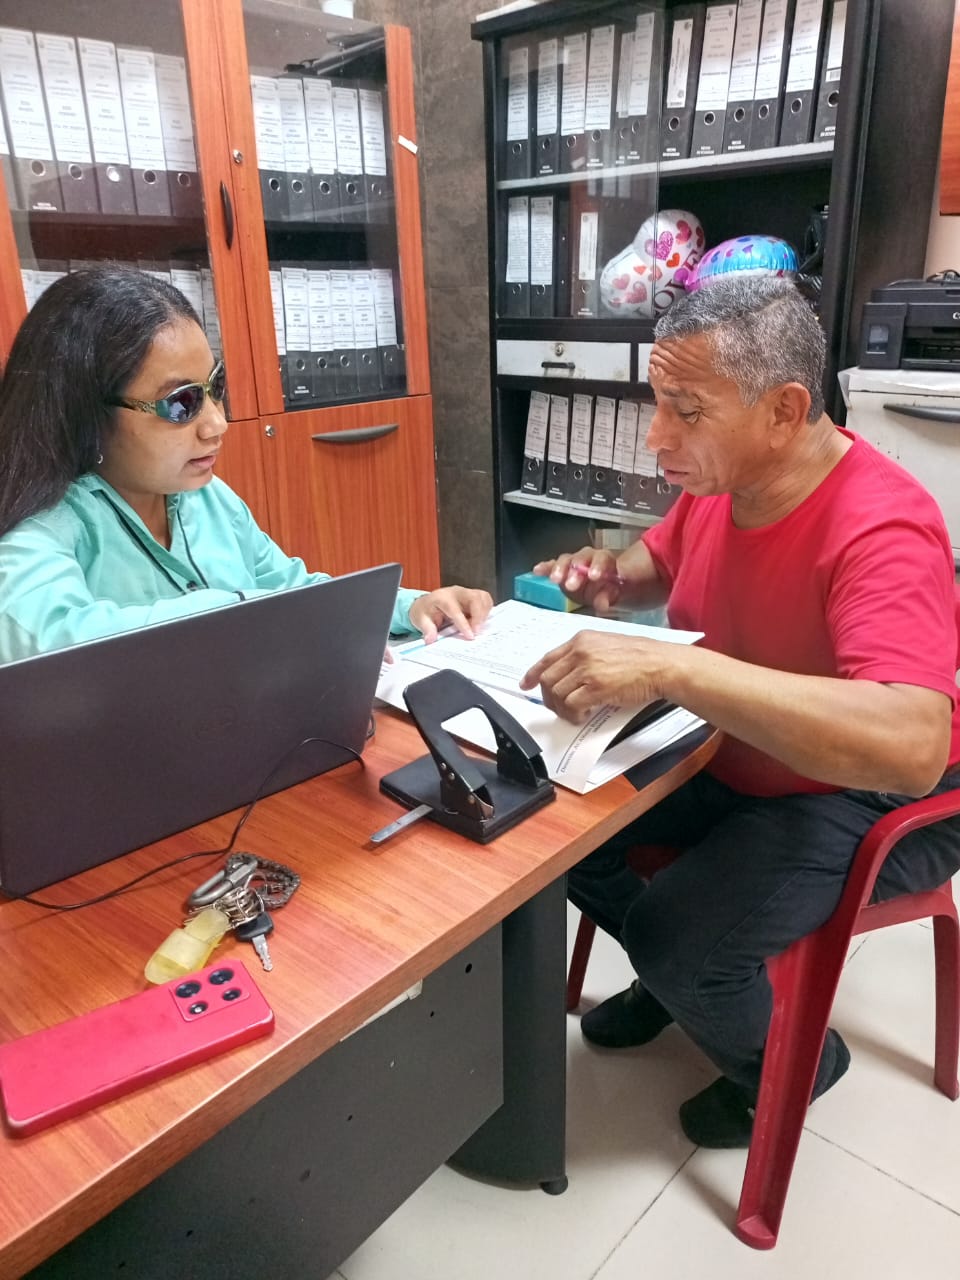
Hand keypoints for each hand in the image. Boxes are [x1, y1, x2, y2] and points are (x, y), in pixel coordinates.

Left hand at [408, 585, 493, 641]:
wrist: (426, 603)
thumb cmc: (425, 611)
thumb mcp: (420, 620)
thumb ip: (427, 629)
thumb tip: (431, 640)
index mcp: (442, 597)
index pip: (456, 610)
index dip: (464, 624)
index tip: (470, 636)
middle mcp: (456, 592)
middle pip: (474, 598)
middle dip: (479, 616)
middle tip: (477, 631)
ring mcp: (466, 592)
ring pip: (483, 597)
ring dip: (484, 613)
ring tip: (477, 627)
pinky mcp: (473, 595)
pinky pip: (485, 599)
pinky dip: (486, 610)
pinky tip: (479, 620)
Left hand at [520, 631, 675, 722]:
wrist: (661, 664)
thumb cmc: (641, 657)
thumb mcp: (607, 645)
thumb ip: (586, 655)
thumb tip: (570, 675)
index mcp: (581, 639)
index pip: (547, 658)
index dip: (533, 674)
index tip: (527, 685)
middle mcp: (580, 652)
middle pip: (548, 679)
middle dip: (549, 698)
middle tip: (559, 708)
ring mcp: (587, 669)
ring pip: (557, 694)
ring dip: (563, 709)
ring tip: (576, 713)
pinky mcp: (595, 687)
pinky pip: (572, 705)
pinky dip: (574, 714)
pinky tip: (584, 715)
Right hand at [532, 547, 624, 612]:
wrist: (598, 590)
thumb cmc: (608, 590)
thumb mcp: (612, 595)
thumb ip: (607, 598)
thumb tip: (602, 604)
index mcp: (607, 561)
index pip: (604, 559)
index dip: (599, 566)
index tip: (594, 576)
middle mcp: (590, 558)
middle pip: (582, 558)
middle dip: (576, 570)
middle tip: (571, 584)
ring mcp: (574, 562)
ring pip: (566, 560)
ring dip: (560, 569)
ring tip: (555, 579)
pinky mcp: (562, 568)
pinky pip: (552, 565)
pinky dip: (545, 567)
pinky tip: (538, 570)